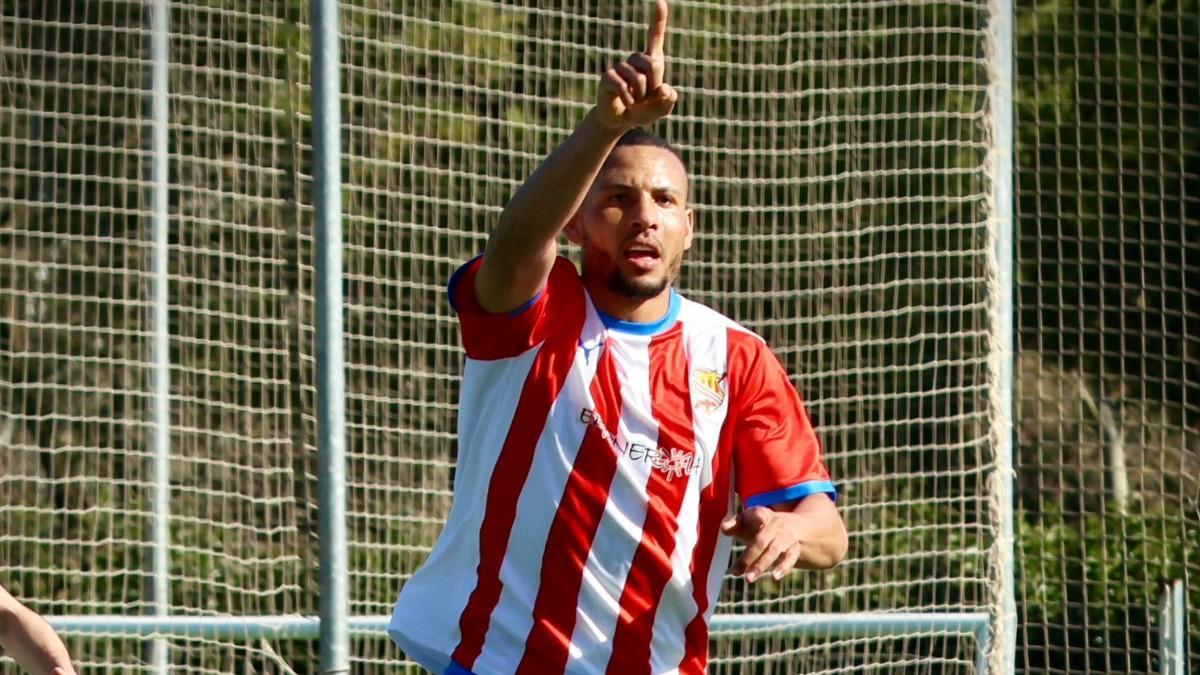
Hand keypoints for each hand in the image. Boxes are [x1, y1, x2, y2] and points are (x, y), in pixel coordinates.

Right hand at [595, 0, 677, 130]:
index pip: (655, 37)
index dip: (659, 20)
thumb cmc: (643, 110)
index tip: (661, 2)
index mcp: (651, 61)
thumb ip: (669, 99)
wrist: (621, 121)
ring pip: (638, 79)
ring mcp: (619, 67)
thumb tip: (664, 89)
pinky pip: (621, 85)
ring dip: (640, 97)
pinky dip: (628, 99)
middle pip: (652, 64)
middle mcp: (634, 60)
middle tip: (646, 98)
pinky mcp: (607, 77)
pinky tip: (626, 103)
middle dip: (654, 86)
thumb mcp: (662, 108)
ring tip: (635, 102)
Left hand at [721, 506, 805, 582]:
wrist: (786, 527)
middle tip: (735, 573)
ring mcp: (786, 536)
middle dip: (749, 557)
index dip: (758, 517)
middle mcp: (776, 524)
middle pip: (761, 541)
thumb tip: (724, 528)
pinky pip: (790, 558)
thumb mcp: (745, 522)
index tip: (759, 518)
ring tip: (749, 579)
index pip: (759, 514)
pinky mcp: (794, 548)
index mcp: (761, 514)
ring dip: (761, 565)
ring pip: (774, 551)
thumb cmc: (757, 526)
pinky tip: (775, 577)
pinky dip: (783, 568)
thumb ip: (733, 525)